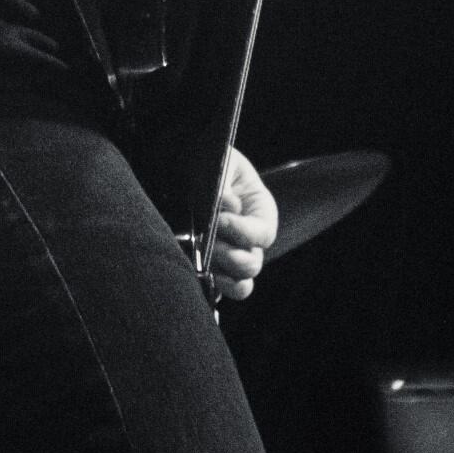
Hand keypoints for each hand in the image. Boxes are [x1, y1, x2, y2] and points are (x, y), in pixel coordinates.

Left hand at [206, 148, 278, 301]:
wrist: (190, 170)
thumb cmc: (212, 162)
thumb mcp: (223, 162)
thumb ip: (224, 180)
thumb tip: (226, 205)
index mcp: (260, 211)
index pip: (263, 233)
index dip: (243, 231)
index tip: (220, 221)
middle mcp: (248, 240)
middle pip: (253, 264)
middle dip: (232, 258)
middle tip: (210, 245)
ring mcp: (230, 256)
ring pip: (241, 284)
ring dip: (225, 280)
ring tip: (206, 267)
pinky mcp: (210, 267)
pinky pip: (216, 290)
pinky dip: (210, 290)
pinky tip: (197, 280)